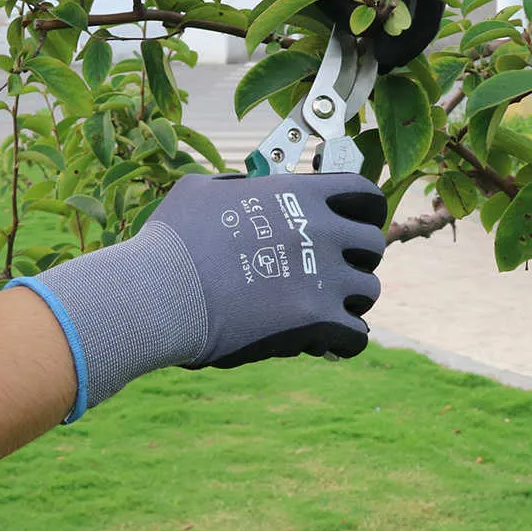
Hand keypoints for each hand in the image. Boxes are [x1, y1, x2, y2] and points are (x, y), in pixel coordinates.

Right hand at [6, 173, 385, 419]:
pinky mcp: (316, 321)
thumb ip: (239, 187)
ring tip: (320, 311)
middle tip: (331, 275)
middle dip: (356, 261)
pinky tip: (320, 343)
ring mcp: (323, 276)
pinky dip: (343, 342)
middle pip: (373, 246)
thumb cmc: (171, 241)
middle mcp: (321, 230)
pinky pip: (357, 337)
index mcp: (299, 195)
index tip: (357, 226)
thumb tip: (247, 188)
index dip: (366, 212)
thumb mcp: (202, 191)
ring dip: (349, 303)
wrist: (157, 294)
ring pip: (369, 292)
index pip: (364, 194)